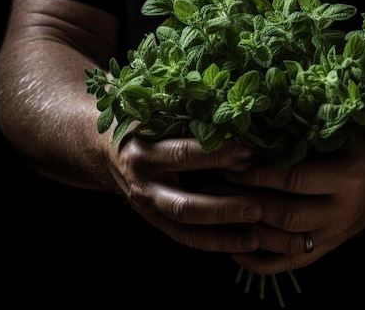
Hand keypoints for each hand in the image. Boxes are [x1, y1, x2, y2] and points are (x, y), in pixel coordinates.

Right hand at [110, 136, 263, 252]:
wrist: (109, 152)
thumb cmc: (144, 126)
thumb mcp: (158, 118)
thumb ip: (191, 124)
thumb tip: (241, 125)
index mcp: (144, 154)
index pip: (183, 154)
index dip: (217, 154)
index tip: (250, 152)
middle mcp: (145, 186)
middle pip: (184, 205)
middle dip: (221, 209)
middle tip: (255, 208)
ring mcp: (150, 210)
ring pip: (187, 229)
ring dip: (222, 236)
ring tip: (255, 238)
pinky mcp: (158, 223)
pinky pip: (188, 239)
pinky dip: (217, 244)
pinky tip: (245, 245)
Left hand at [223, 114, 364, 274]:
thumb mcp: (342, 129)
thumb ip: (304, 134)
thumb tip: (249, 132)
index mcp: (348, 174)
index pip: (292, 178)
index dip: (255, 173)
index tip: (225, 161)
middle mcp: (344, 209)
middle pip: (284, 213)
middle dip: (243, 199)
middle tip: (209, 184)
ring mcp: (339, 232)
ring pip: (285, 240)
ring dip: (245, 228)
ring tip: (213, 210)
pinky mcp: (333, 246)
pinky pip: (294, 261)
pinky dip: (262, 261)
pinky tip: (235, 249)